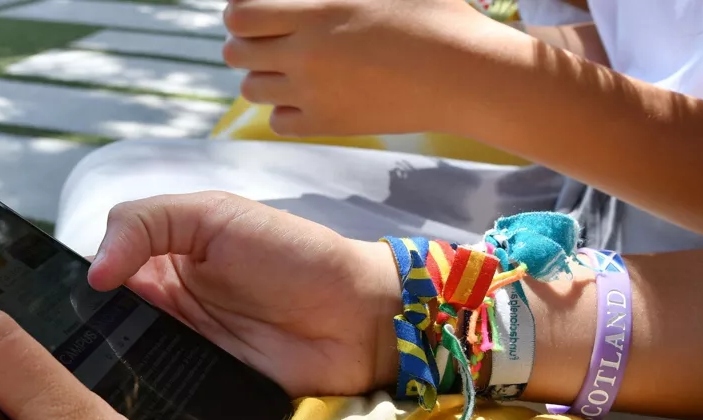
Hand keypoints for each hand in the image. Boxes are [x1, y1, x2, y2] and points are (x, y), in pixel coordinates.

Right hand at [88, 192, 399, 396]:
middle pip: (105, 318)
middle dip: (91, 324)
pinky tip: (133, 388)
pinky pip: (159, 392)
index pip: (101, 268)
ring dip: (115, 358)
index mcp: (163, 256)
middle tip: (78, 332)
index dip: (83, 278)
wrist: (357, 317)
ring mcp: (181, 347)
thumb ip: (146, 223)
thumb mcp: (215, 213)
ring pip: (125, 356)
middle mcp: (165, 303)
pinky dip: (145, 390)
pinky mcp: (199, 387)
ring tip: (102, 360)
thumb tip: (93, 272)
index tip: (73, 292)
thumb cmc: (292, 254)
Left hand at [221, 0, 502, 135]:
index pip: (240, 15)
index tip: (253, 10)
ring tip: (287, 66)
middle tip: (267, 37)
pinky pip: (278, 122)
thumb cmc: (438, 14)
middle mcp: (307, 55)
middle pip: (236, 53)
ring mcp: (315, 94)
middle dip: (245, 42)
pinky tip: (305, 95)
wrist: (467, 74)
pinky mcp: (330, 125)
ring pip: (251, 90)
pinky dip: (283, 109)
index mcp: (317, 10)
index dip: (239, 11)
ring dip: (262, 75)